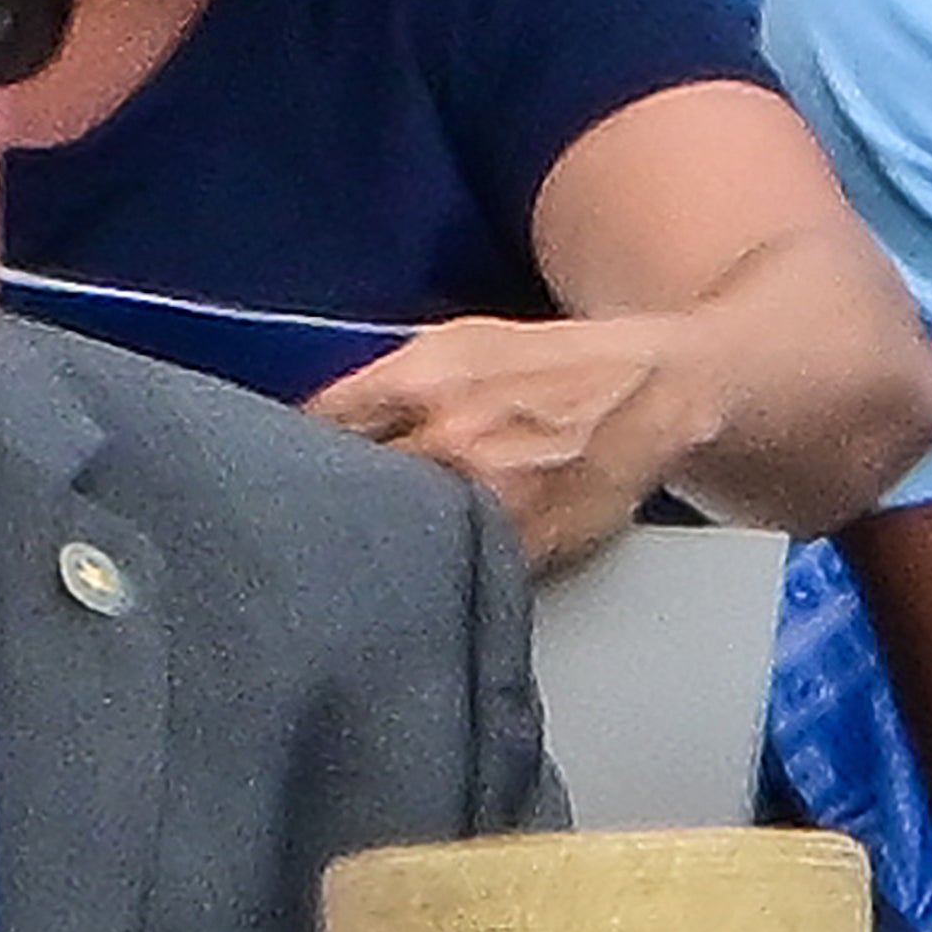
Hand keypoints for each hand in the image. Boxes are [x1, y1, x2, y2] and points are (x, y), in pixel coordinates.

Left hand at [308, 315, 698, 575]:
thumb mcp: (459, 344)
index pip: (320, 426)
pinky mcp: (527, 548)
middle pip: (351, 492)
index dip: (291, 455)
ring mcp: (490, 499)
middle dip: (327, 510)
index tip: (277, 478)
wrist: (654, 390)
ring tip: (357, 566)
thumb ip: (387, 383)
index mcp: (424, 379)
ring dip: (374, 554)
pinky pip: (459, 577)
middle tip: (304, 533)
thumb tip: (310, 427)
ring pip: (399, 543)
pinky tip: (420, 586)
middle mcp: (450, 438)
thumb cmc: (548, 367)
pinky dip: (435, 583)